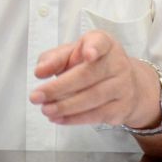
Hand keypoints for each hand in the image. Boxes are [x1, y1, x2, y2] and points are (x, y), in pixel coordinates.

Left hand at [29, 30, 159, 128]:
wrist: (125, 85)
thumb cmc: (92, 65)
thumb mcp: (73, 54)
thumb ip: (54, 59)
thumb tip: (40, 71)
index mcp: (104, 44)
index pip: (101, 43)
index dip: (94, 48)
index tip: (88, 54)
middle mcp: (117, 63)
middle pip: (88, 75)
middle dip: (59, 87)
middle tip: (36, 96)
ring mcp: (122, 86)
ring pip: (92, 97)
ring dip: (65, 106)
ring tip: (45, 109)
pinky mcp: (121, 108)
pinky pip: (97, 115)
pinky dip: (75, 118)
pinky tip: (59, 118)